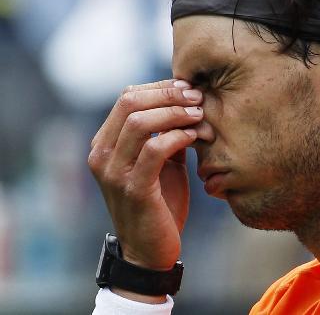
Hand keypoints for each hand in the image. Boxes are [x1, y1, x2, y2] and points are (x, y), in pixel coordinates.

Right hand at [88, 79, 205, 273]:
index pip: (127, 96)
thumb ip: (167, 133)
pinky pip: (155, 149)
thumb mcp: (162, 162)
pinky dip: (178, 136)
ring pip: (140, 122)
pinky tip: (194, 136)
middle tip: (197, 98)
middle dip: (169, 95)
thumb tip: (188, 100)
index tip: (189, 89)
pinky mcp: (133, 188)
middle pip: (130, 102)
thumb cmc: (159, 202)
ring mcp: (114, 172)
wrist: (151, 250)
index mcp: (105, 143)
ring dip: (175, 113)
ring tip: (199, 115)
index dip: (161, 88)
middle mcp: (102, 154)